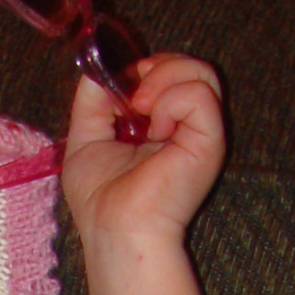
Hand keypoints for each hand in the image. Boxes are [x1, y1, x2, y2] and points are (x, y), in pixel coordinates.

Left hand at [60, 59, 226, 249]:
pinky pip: (199, 93)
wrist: (114, 229)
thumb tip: (97, 67)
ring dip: (163, 80)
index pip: (169, 71)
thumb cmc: (101, 199)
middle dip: (156, 67)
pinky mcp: (209, 141)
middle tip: (133, 99)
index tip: (120, 88)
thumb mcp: (85, 137)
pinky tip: (156, 130)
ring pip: (202, 72)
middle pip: (190, 65)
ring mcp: (201, 132)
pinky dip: (171, 100)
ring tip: (142, 111)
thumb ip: (92, 99)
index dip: (144, 68)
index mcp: (161, 123)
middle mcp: (185, 125)